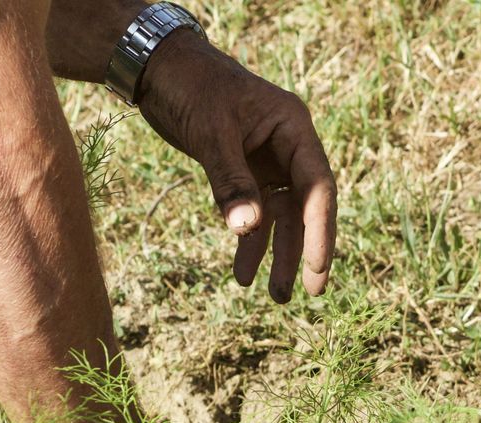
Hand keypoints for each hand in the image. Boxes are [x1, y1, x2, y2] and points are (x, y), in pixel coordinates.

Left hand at [137, 31, 337, 302]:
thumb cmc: (191, 88)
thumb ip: (230, 181)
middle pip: (306, 207)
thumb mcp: (211, 134)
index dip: (321, 230)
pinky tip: (242, 273)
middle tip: (311, 293)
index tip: (317, 268)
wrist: (159, 69)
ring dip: (277, 254)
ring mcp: (268, 161)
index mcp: (293, 129)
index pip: (317, 186)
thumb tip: (246, 230)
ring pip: (281, 217)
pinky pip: (254, 214)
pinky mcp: (245, 172)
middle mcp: (287, 147)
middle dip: (306, 250)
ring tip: (274, 296)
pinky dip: (249, 241)